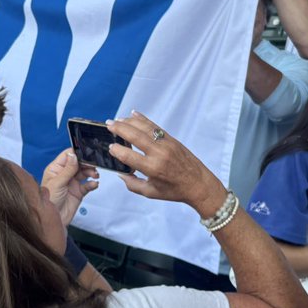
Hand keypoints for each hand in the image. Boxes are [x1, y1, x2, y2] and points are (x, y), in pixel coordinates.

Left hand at [41, 150, 98, 225]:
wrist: (53, 220)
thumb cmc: (48, 202)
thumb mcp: (57, 183)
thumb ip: (67, 169)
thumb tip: (74, 155)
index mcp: (56, 169)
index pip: (67, 156)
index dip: (76, 153)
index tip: (85, 153)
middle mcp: (64, 175)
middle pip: (78, 163)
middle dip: (87, 163)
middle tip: (93, 164)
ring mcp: (72, 183)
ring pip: (84, 173)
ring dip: (91, 172)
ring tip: (94, 175)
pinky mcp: (78, 192)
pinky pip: (87, 185)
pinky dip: (92, 183)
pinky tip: (94, 184)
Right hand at [106, 112, 222, 215]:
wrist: (199, 184)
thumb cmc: (174, 190)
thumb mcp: (151, 193)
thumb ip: (133, 184)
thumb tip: (120, 173)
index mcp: (153, 169)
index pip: (129, 157)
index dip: (117, 151)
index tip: (110, 147)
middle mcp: (159, 154)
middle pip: (135, 137)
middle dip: (120, 129)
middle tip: (108, 124)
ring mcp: (166, 144)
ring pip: (145, 128)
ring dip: (130, 122)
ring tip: (117, 120)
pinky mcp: (172, 139)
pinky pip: (155, 127)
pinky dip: (143, 119)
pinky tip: (134, 114)